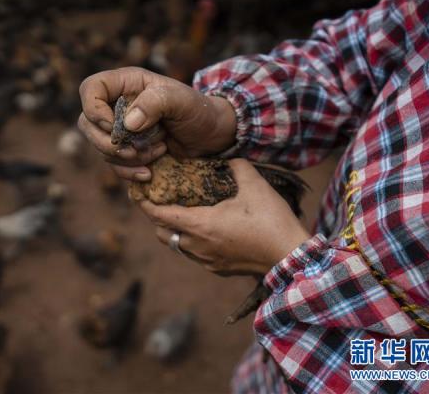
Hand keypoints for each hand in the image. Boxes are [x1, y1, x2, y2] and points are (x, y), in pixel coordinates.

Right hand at [78, 67, 236, 180]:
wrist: (211, 136)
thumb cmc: (198, 110)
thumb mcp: (181, 100)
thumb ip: (155, 103)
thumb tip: (128, 123)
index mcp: (126, 84)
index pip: (90, 89)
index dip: (94, 109)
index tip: (114, 126)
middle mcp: (118, 105)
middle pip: (87, 123)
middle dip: (108, 142)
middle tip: (134, 149)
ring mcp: (121, 130)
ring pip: (101, 147)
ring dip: (126, 158)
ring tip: (158, 151)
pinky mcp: (128, 151)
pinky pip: (114, 164)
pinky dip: (129, 172)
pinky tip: (149, 173)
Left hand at [138, 159, 310, 275]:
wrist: (290, 258)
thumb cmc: (272, 221)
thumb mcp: (255, 185)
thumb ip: (237, 166)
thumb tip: (228, 157)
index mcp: (200, 225)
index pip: (159, 215)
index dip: (145, 203)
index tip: (138, 192)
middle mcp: (197, 246)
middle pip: (162, 233)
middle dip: (157, 217)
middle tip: (162, 200)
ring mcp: (206, 261)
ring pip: (177, 246)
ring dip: (174, 231)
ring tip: (182, 214)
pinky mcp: (217, 269)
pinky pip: (193, 255)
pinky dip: (190, 243)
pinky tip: (204, 231)